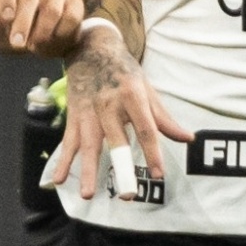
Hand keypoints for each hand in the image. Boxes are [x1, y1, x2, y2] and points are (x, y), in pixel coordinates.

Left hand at [0, 0, 80, 57]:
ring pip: (52, 8)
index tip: (5, 17)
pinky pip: (71, 17)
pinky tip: (51, 44)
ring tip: (33, 47)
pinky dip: (60, 35)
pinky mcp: (75, 2)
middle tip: (16, 45)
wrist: (37, 45)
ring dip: (42, 32)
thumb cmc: (8, 31)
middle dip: (23, 22)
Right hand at [42, 23, 191, 200]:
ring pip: (88, 145)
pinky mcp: (74, 117)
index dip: (152, 152)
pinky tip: (58, 180)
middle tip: (127, 195)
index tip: (159, 174)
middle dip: (121, 168)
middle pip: (116, 141)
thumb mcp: (147, 90)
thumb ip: (164, 119)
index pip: (145, 128)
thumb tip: (188, 139)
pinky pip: (69, 142)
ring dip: (87, 170)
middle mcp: (109, 105)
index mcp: (132, 96)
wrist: (92, 49)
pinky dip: (62, 161)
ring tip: (88, 195)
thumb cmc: (125, 73)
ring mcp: (89, 112)